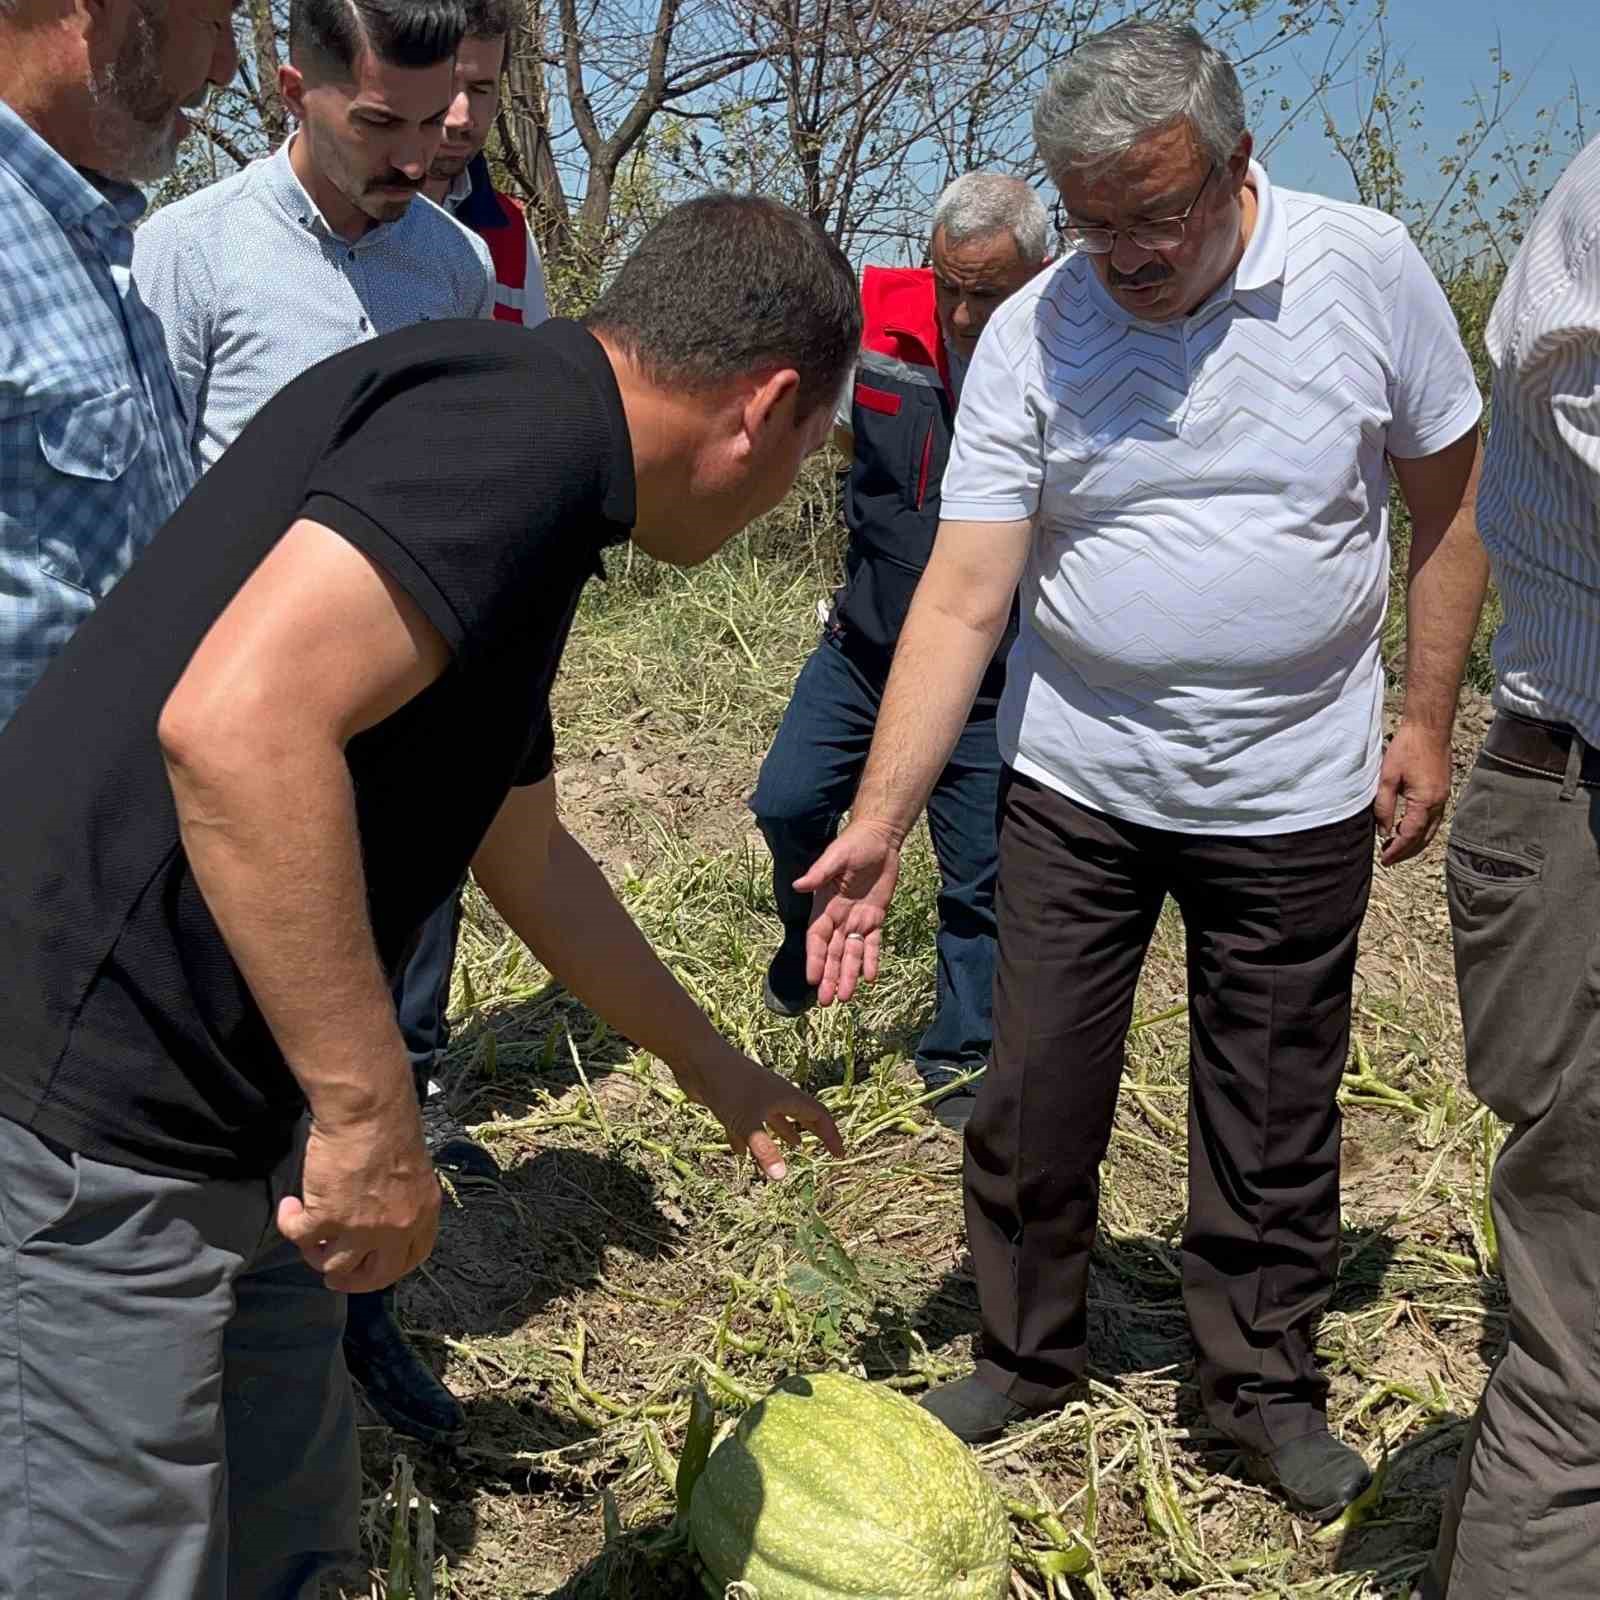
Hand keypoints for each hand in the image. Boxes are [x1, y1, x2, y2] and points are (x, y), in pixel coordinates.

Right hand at [276, 1103, 440, 1291]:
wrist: (368, 1109)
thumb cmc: (389, 1123)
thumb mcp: (411, 1168)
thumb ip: (402, 1196)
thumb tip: (381, 1210)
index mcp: (423, 1212)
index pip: (413, 1257)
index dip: (389, 1267)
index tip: (372, 1265)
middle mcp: (397, 1228)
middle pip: (376, 1277)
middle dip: (352, 1281)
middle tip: (333, 1276)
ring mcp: (362, 1229)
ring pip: (334, 1266)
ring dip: (316, 1254)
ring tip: (308, 1235)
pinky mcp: (328, 1219)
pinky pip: (301, 1238)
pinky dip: (290, 1223)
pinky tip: (290, 1206)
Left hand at [679, 1047, 845, 1180]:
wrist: (697, 1059)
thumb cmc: (727, 1086)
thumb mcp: (747, 1121)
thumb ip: (764, 1149)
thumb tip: (782, 1177)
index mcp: (785, 1096)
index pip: (818, 1115)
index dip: (831, 1135)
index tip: (839, 1154)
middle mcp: (773, 1095)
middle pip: (800, 1114)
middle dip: (812, 1132)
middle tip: (822, 1149)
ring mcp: (752, 1097)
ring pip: (774, 1118)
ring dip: (783, 1133)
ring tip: (793, 1147)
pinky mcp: (732, 1101)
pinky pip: (746, 1123)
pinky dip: (748, 1139)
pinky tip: (742, 1154)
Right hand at [794, 818, 901, 1003]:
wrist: (879, 838)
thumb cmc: (854, 844)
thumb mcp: (836, 857)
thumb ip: (819, 874)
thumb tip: (798, 886)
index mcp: (825, 905)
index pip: (817, 938)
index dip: (815, 959)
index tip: (813, 979)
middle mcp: (839, 917)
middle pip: (832, 952)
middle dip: (829, 976)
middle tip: (828, 1001)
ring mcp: (858, 919)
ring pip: (851, 953)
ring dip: (848, 975)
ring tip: (845, 997)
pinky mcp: (876, 917)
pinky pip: (873, 943)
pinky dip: (871, 960)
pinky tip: (869, 978)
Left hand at [1376, 720, 1452, 865]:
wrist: (1429, 728)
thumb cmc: (1407, 748)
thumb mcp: (1387, 778)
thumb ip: (1384, 807)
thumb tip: (1383, 831)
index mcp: (1425, 801)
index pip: (1410, 835)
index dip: (1397, 849)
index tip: (1384, 860)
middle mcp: (1439, 803)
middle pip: (1424, 837)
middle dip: (1407, 851)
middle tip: (1389, 859)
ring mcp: (1443, 797)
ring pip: (1431, 829)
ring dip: (1415, 841)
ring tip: (1396, 847)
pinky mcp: (1443, 791)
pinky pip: (1434, 818)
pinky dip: (1422, 830)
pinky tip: (1409, 828)